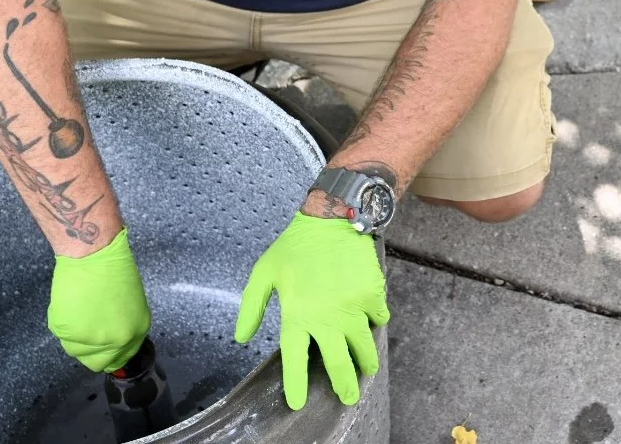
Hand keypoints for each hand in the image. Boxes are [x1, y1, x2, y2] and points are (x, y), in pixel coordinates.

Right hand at [47, 228, 150, 371]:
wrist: (94, 252)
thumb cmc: (113, 268)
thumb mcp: (131, 303)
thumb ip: (122, 325)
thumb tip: (111, 340)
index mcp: (136, 331)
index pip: (120, 358)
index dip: (108, 353)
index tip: (100, 348)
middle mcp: (117, 340)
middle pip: (97, 362)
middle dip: (90, 349)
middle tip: (85, 329)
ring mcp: (92, 339)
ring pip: (75, 350)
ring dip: (74, 334)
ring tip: (79, 308)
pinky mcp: (69, 332)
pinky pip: (61, 335)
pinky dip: (62, 321)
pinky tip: (70, 302)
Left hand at [234, 213, 388, 409]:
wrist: (334, 217)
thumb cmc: (296, 245)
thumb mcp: (265, 271)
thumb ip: (251, 306)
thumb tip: (242, 338)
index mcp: (297, 313)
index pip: (295, 359)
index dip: (296, 384)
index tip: (298, 403)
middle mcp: (326, 317)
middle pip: (337, 363)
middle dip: (343, 385)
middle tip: (348, 398)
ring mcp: (352, 307)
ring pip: (362, 346)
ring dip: (365, 362)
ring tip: (367, 371)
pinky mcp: (372, 295)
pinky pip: (378, 318)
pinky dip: (376, 324)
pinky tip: (373, 324)